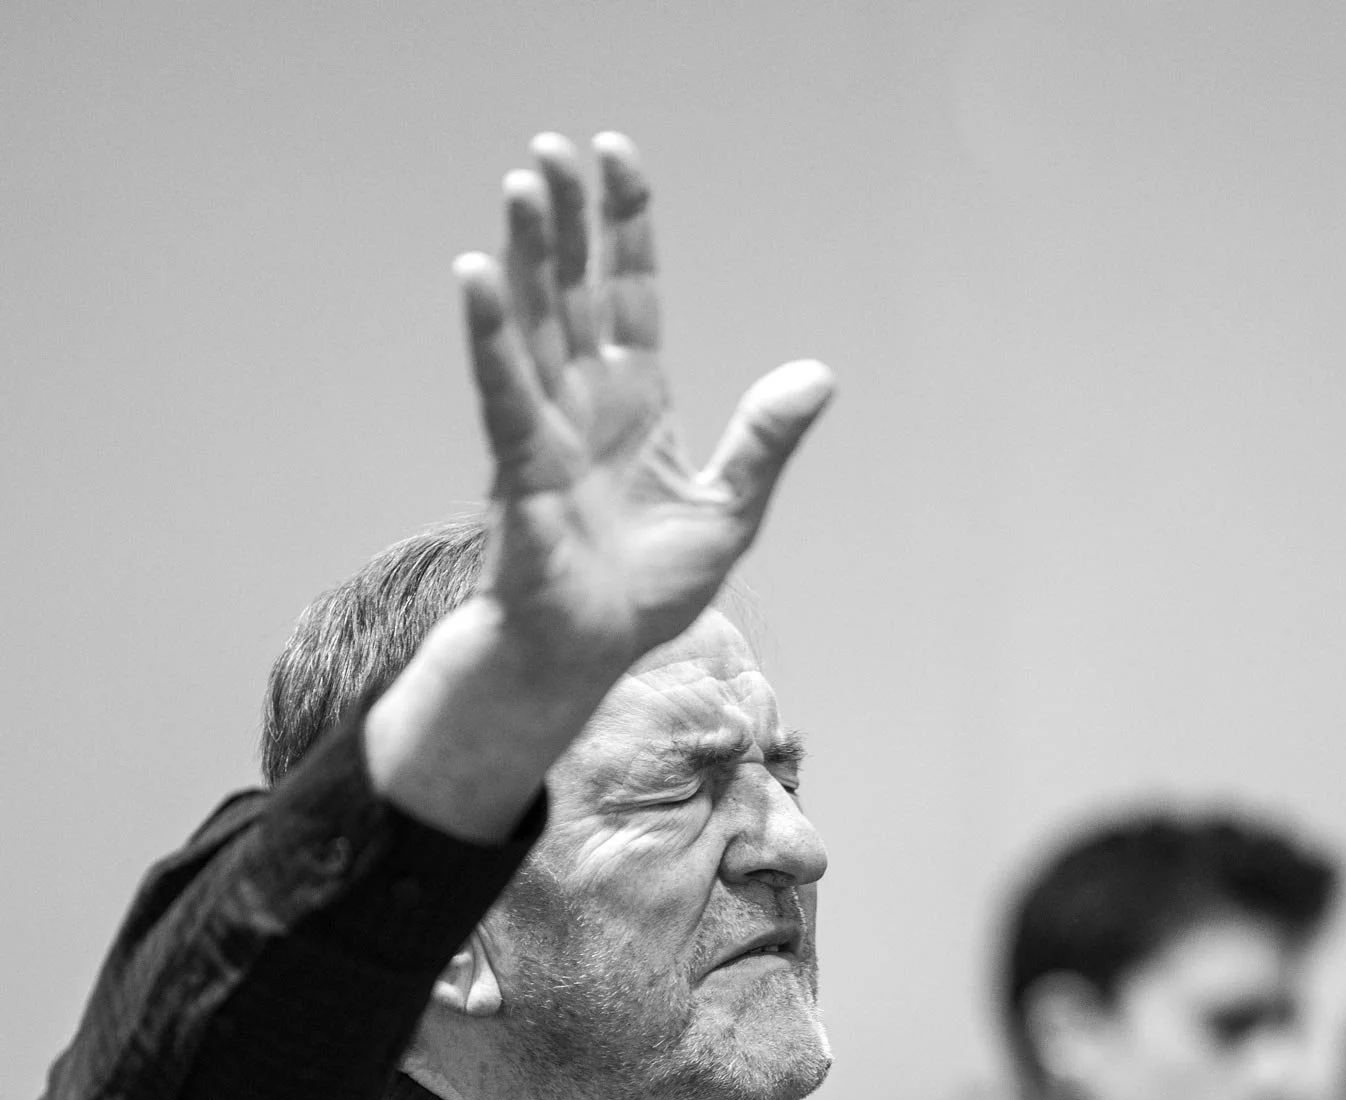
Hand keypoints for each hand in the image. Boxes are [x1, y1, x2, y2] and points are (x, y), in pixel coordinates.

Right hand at [456, 131, 833, 676]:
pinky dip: (490, 335)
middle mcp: (585, 401)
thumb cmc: (646, 592)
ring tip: (523, 183)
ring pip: (535, 324)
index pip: (629, 293)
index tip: (616, 156)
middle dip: (566, 220)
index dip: (623, 226)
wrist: (590, 655)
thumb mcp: (729, 512)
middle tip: (552, 149)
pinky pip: (502, 390)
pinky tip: (477, 276)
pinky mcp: (519, 466)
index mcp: (636, 401)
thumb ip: (765, 442)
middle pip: (573, 290)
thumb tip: (819, 375)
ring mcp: (547, 428)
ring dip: (528, 254)